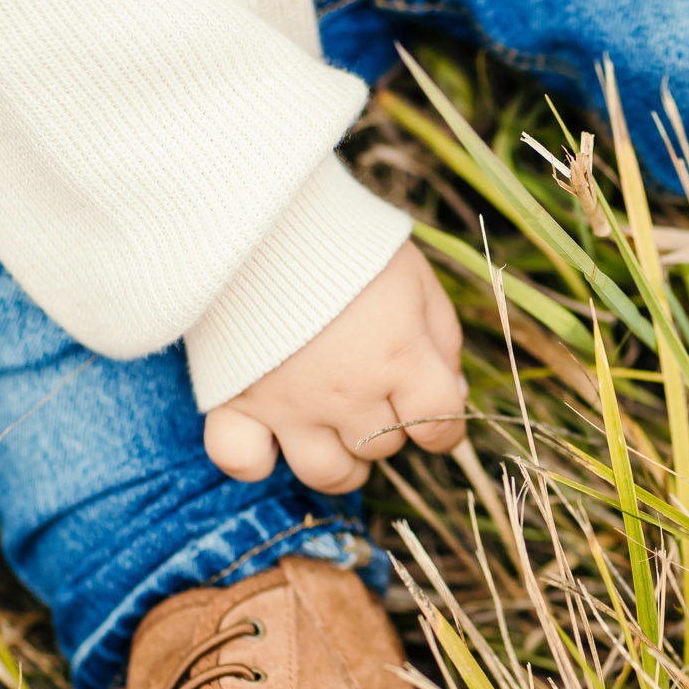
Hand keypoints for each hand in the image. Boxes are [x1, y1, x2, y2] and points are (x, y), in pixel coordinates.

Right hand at [202, 241, 466, 491]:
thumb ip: (443, 339)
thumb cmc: (348, 242)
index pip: (440, 423)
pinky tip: (269, 442)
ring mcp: (291, 403)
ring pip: (327, 473)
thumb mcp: (418, 279)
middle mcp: (350, 392)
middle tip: (376, 400)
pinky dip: (256, 460)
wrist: (261, 215)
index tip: (436, 420)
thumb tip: (453, 393)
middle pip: (383, 447)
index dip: (444, 428)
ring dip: (342, 464)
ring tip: (338, 437)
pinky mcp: (235, 398)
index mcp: (401, 358)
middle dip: (388, 428)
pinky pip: (242, 461)